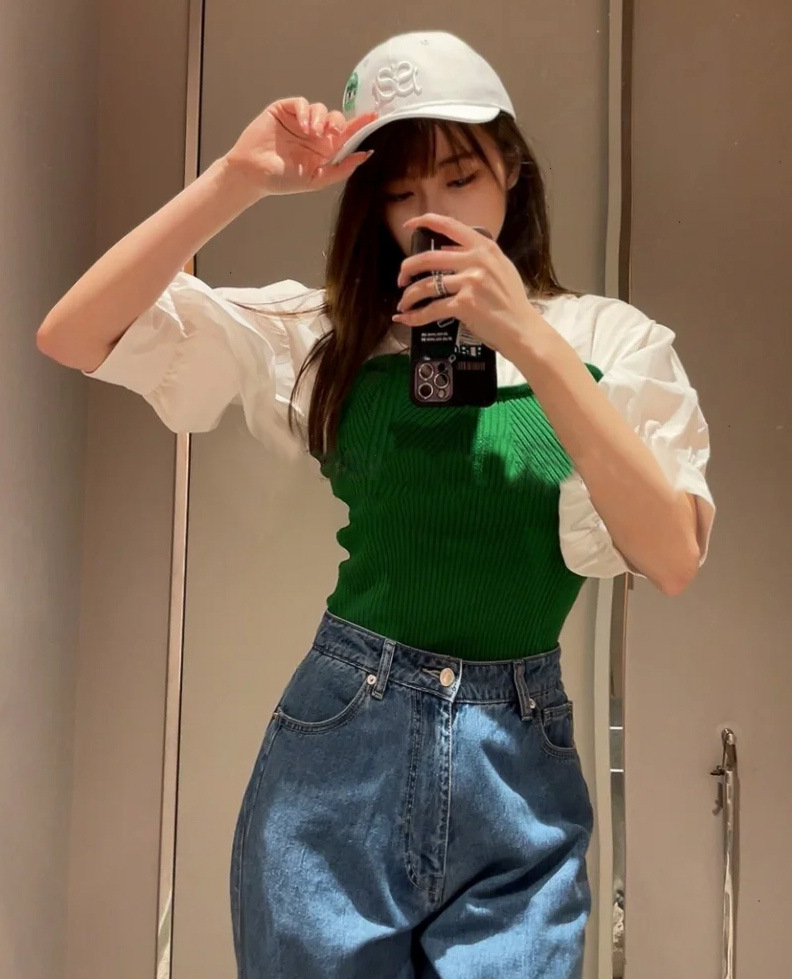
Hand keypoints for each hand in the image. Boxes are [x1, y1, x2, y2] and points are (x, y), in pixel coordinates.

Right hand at [224, 97, 378, 196]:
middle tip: (333, 132)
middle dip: (339, 122)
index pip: (345, 134)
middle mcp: (314, 134)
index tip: (374, 117)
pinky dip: (306, 112)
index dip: (360, 125)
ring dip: (320, 119)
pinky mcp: (284, 110)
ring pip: (321, 108)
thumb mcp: (316, 180)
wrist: (253, 173)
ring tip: (312, 134)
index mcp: (323, 150)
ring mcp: (300, 121)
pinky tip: (303, 126)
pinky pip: (302, 103)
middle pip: (336, 118)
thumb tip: (365, 155)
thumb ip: (341, 169)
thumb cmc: (281, 180)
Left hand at [392, 214, 533, 356]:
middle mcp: (477, 260)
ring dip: (408, 296)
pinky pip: (431, 309)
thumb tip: (445, 250)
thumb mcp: (500, 268)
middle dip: (407, 269)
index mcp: (485, 247)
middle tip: (401, 279)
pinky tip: (407, 319)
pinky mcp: (464, 304)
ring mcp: (470, 282)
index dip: (424, 221)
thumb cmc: (512, 301)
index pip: (449, 225)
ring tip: (403, 305)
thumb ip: (477, 256)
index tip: (408, 226)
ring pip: (425, 285)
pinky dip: (416, 317)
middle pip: (428, 258)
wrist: (522, 329)